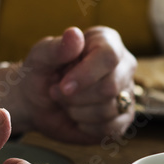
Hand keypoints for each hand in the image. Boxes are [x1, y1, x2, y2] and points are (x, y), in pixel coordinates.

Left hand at [0, 26, 136, 143]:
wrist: (37, 104)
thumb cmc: (40, 75)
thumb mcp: (39, 58)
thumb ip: (55, 48)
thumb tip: (74, 35)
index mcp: (106, 41)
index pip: (109, 56)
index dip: (86, 74)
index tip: (64, 86)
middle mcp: (123, 65)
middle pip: (110, 87)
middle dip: (76, 97)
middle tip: (57, 92)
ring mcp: (126, 91)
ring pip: (109, 110)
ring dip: (78, 111)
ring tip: (66, 103)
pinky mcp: (124, 117)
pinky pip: (111, 128)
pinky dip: (87, 127)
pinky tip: (78, 117)